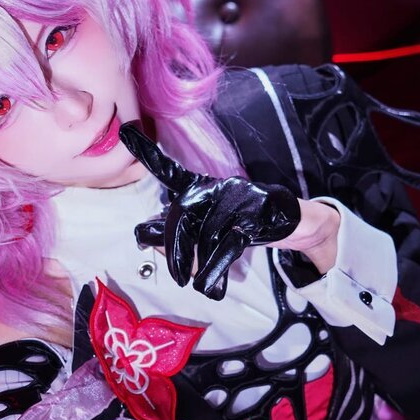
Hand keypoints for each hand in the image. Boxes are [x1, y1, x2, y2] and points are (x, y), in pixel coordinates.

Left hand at [120, 123, 300, 299]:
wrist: (293, 221)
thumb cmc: (245, 222)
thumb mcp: (209, 227)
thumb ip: (178, 233)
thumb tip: (144, 238)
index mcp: (203, 187)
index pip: (170, 172)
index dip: (148, 152)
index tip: (125, 132)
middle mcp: (216, 187)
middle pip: (181, 215)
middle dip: (173, 249)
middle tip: (177, 275)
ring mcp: (236, 200)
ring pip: (203, 234)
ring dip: (196, 264)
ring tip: (196, 282)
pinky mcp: (254, 218)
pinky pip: (226, 246)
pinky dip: (214, 270)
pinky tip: (210, 288)